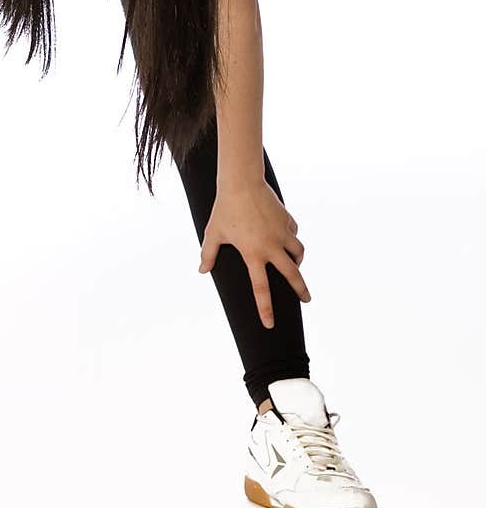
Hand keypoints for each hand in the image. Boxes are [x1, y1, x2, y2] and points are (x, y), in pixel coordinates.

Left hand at [197, 177, 309, 328]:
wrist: (241, 182)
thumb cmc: (224, 209)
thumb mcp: (213, 233)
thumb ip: (208, 254)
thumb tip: (202, 270)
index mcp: (253, 254)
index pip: (261, 289)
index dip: (266, 309)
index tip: (270, 325)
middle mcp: (271, 246)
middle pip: (292, 275)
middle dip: (301, 290)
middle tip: (306, 300)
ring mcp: (282, 232)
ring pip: (299, 253)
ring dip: (298, 262)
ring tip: (296, 266)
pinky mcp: (287, 219)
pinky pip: (294, 233)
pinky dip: (292, 239)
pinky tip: (286, 238)